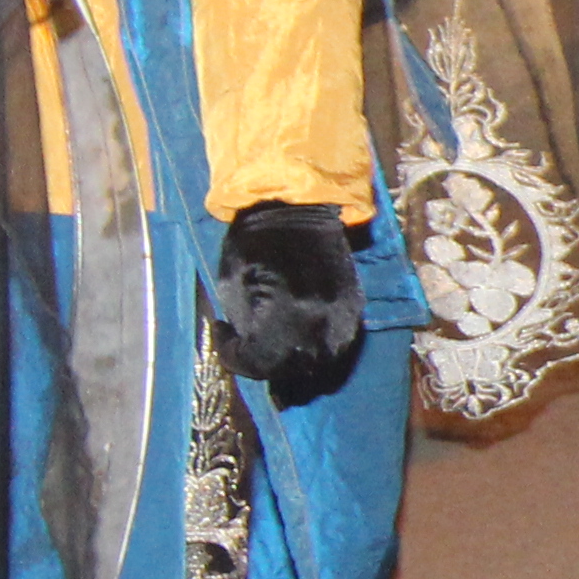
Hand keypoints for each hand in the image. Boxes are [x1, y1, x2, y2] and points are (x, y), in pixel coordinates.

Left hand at [211, 202, 370, 407]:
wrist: (298, 207)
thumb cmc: (255, 241)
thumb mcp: (232, 286)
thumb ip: (245, 328)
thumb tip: (251, 350)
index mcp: (288, 313)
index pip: (261, 362)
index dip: (235, 358)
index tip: (223, 336)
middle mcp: (322, 322)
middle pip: (293, 370)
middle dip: (265, 364)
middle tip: (247, 347)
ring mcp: (344, 316)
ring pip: (320, 364)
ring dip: (293, 362)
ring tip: (272, 344)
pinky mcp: (355, 307)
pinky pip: (337, 345)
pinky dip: (315, 349)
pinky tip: (297, 335)